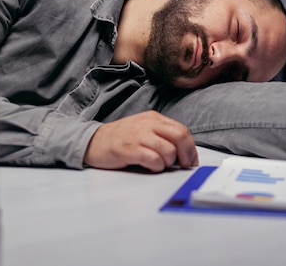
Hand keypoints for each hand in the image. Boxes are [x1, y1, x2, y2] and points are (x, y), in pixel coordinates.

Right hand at [84, 110, 198, 171]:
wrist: (93, 141)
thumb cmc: (122, 139)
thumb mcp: (144, 129)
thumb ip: (162, 136)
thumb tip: (184, 153)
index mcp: (154, 118)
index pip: (182, 130)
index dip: (191, 148)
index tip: (192, 161)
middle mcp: (148, 124)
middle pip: (179, 137)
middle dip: (186, 155)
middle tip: (184, 166)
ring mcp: (138, 136)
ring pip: (168, 150)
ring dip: (169, 162)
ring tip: (160, 165)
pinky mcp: (129, 149)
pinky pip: (153, 159)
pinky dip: (157, 166)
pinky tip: (151, 167)